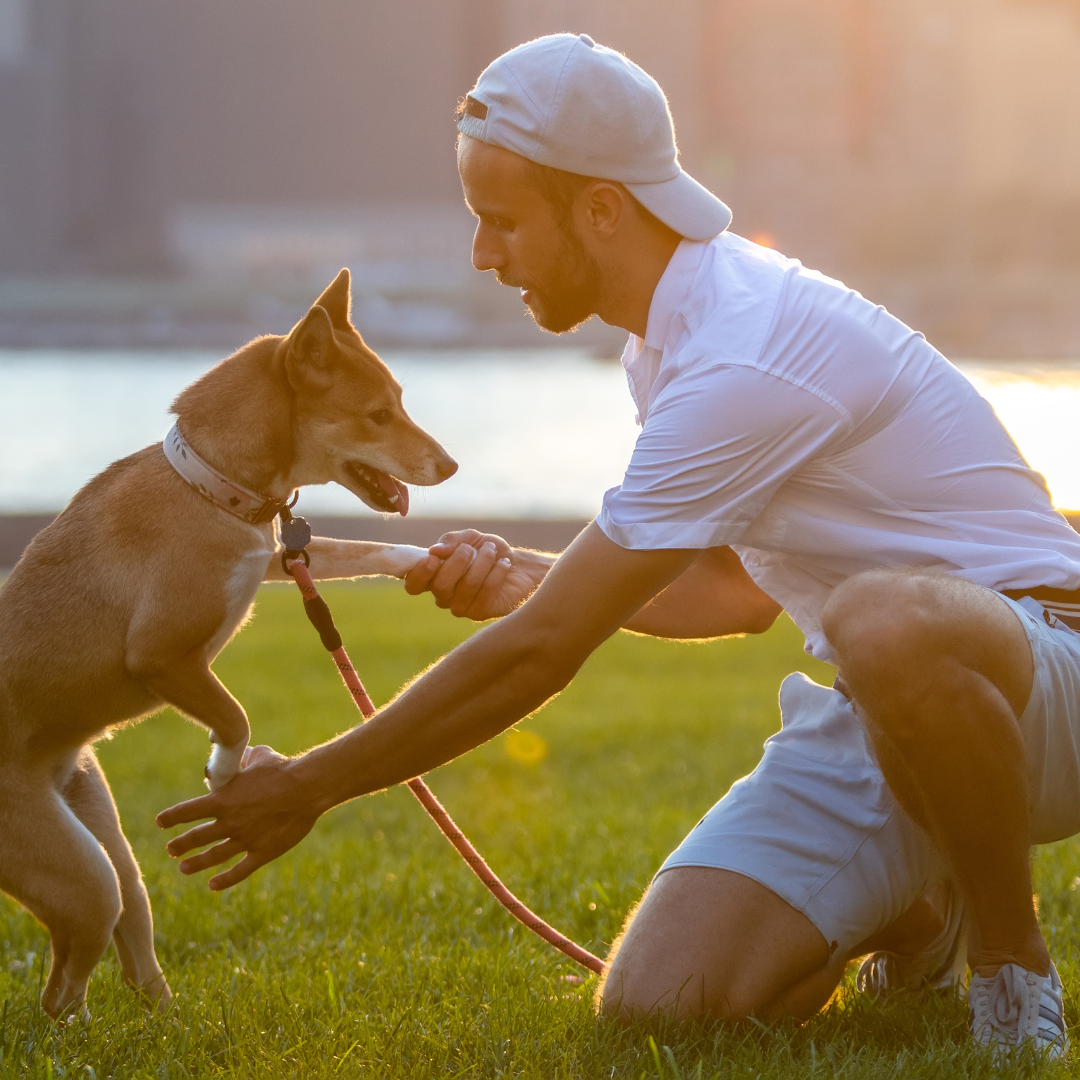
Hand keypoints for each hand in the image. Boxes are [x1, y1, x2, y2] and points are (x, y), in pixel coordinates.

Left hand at [156, 745, 321, 890]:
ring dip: (196, 863)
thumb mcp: (261, 757)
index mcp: (223, 799)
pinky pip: (239, 871)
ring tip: (183, 868)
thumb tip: (244, 753)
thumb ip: (247, 758)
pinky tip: (213, 884)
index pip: (187, 811)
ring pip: (213, 856)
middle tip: (171, 849)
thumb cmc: (284, 769)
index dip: (171, 817)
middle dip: (180, 844)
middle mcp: (229, 822)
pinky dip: (224, 880)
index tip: (160, 822)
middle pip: (196, 837)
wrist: (307, 789)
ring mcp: (245, 839)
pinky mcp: (262, 852)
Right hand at [403, 530, 552, 619]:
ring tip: (492, 551)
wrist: (520, 566)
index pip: (413, 585)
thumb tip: (434, 550)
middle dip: (458, 562)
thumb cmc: (489, 552)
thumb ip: (451, 540)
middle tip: (472, 549)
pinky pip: (484, 592)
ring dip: (481, 563)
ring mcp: (460, 607)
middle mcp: (443, 596)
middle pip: (440, 585)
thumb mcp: (470, 538)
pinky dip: (496, 573)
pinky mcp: (480, 613)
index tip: (433, 558)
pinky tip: (504, 564)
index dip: (419, 573)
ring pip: (465, 586)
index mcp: (434, 577)